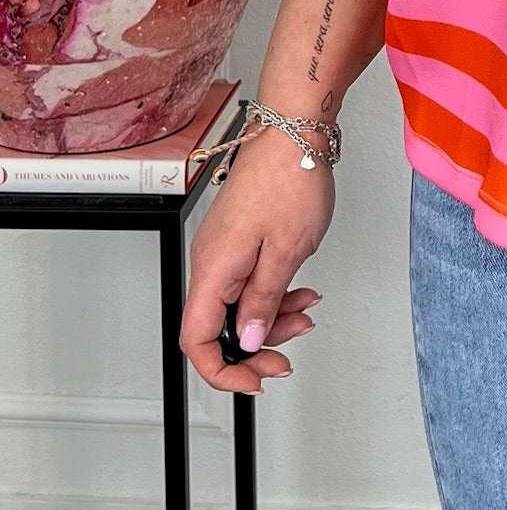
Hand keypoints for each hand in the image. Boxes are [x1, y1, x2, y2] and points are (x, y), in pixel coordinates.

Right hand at [180, 129, 335, 394]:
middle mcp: (212, 261)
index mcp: (214, 268)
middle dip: (256, 347)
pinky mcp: (240, 237)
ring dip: (272, 318)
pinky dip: (275, 291)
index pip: (197, 340)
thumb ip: (265, 301)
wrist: (295, 129)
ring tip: (306, 311)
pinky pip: (249, 280)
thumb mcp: (286, 250)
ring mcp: (225, 249)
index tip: (254, 381)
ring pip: (239, 305)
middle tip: (287, 356)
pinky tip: (301, 290)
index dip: (222, 371)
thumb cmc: (289, 176)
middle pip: (219, 327)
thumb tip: (250, 340)